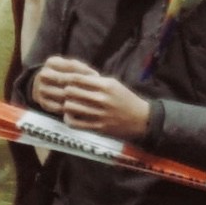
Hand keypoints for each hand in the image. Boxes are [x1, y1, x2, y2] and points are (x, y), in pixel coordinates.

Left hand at [34, 56, 150, 141]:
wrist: (141, 119)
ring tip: (68, 104)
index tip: (64, 81)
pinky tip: (70, 116)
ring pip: (69, 106)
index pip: (78, 78)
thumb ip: (95, 81)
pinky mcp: (97, 127)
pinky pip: (74, 123)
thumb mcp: (114, 84)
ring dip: (66, 105)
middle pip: (70, 91)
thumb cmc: (126, 99)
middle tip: (65, 93)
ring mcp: (99, 114)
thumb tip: (74, 77)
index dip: (67, 79)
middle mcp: (102, 99)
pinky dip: (68, 118)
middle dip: (65, 91)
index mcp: (106, 85)